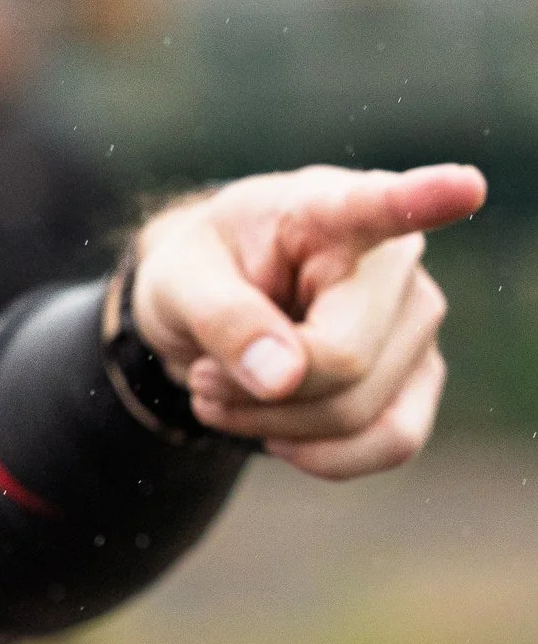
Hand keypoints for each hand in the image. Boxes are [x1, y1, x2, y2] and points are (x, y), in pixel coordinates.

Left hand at [123, 161, 482, 477]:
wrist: (213, 304)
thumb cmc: (202, 275)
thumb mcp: (177, 284)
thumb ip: (223, 319)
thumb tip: (285, 378)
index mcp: (328, 209)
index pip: (381, 206)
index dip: (425, 199)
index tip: (466, 187)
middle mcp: (394, 261)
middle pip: (344, 362)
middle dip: (257, 392)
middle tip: (202, 374)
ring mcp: (418, 321)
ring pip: (356, 414)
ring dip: (272, 426)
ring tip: (226, 391)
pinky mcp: (421, 377)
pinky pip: (392, 442)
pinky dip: (320, 456)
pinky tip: (277, 433)